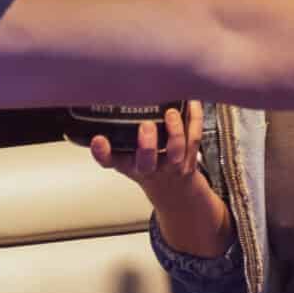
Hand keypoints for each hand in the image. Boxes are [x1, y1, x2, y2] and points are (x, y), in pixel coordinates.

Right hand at [87, 103, 211, 203]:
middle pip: (146, 162)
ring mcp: (171, 165)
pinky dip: (194, 119)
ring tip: (171, 114)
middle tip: (146, 125)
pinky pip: (194, 138)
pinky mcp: (190, 158)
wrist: (174, 190)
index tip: (98, 139)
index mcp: (127, 164)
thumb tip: (102, 101)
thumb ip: (114, 136)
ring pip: (175, 151)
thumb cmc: (147, 167)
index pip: (110, 161)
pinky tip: (192, 103)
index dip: (102, 152)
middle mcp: (149, 167)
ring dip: (175, 132)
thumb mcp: (125, 156)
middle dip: (147, 145)